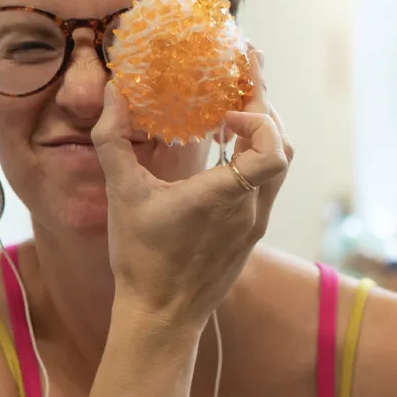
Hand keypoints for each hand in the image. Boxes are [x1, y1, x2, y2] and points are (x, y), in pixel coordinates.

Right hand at [92, 49, 292, 326]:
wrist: (161, 315)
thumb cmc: (141, 259)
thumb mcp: (122, 196)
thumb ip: (114, 141)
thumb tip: (115, 94)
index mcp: (222, 198)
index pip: (273, 150)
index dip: (260, 120)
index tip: (227, 113)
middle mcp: (250, 209)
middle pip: (282, 148)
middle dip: (264, 109)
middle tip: (243, 80)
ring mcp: (255, 223)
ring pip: (280, 167)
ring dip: (263, 134)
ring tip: (234, 113)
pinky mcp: (252, 234)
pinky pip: (269, 184)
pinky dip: (258, 158)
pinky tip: (230, 151)